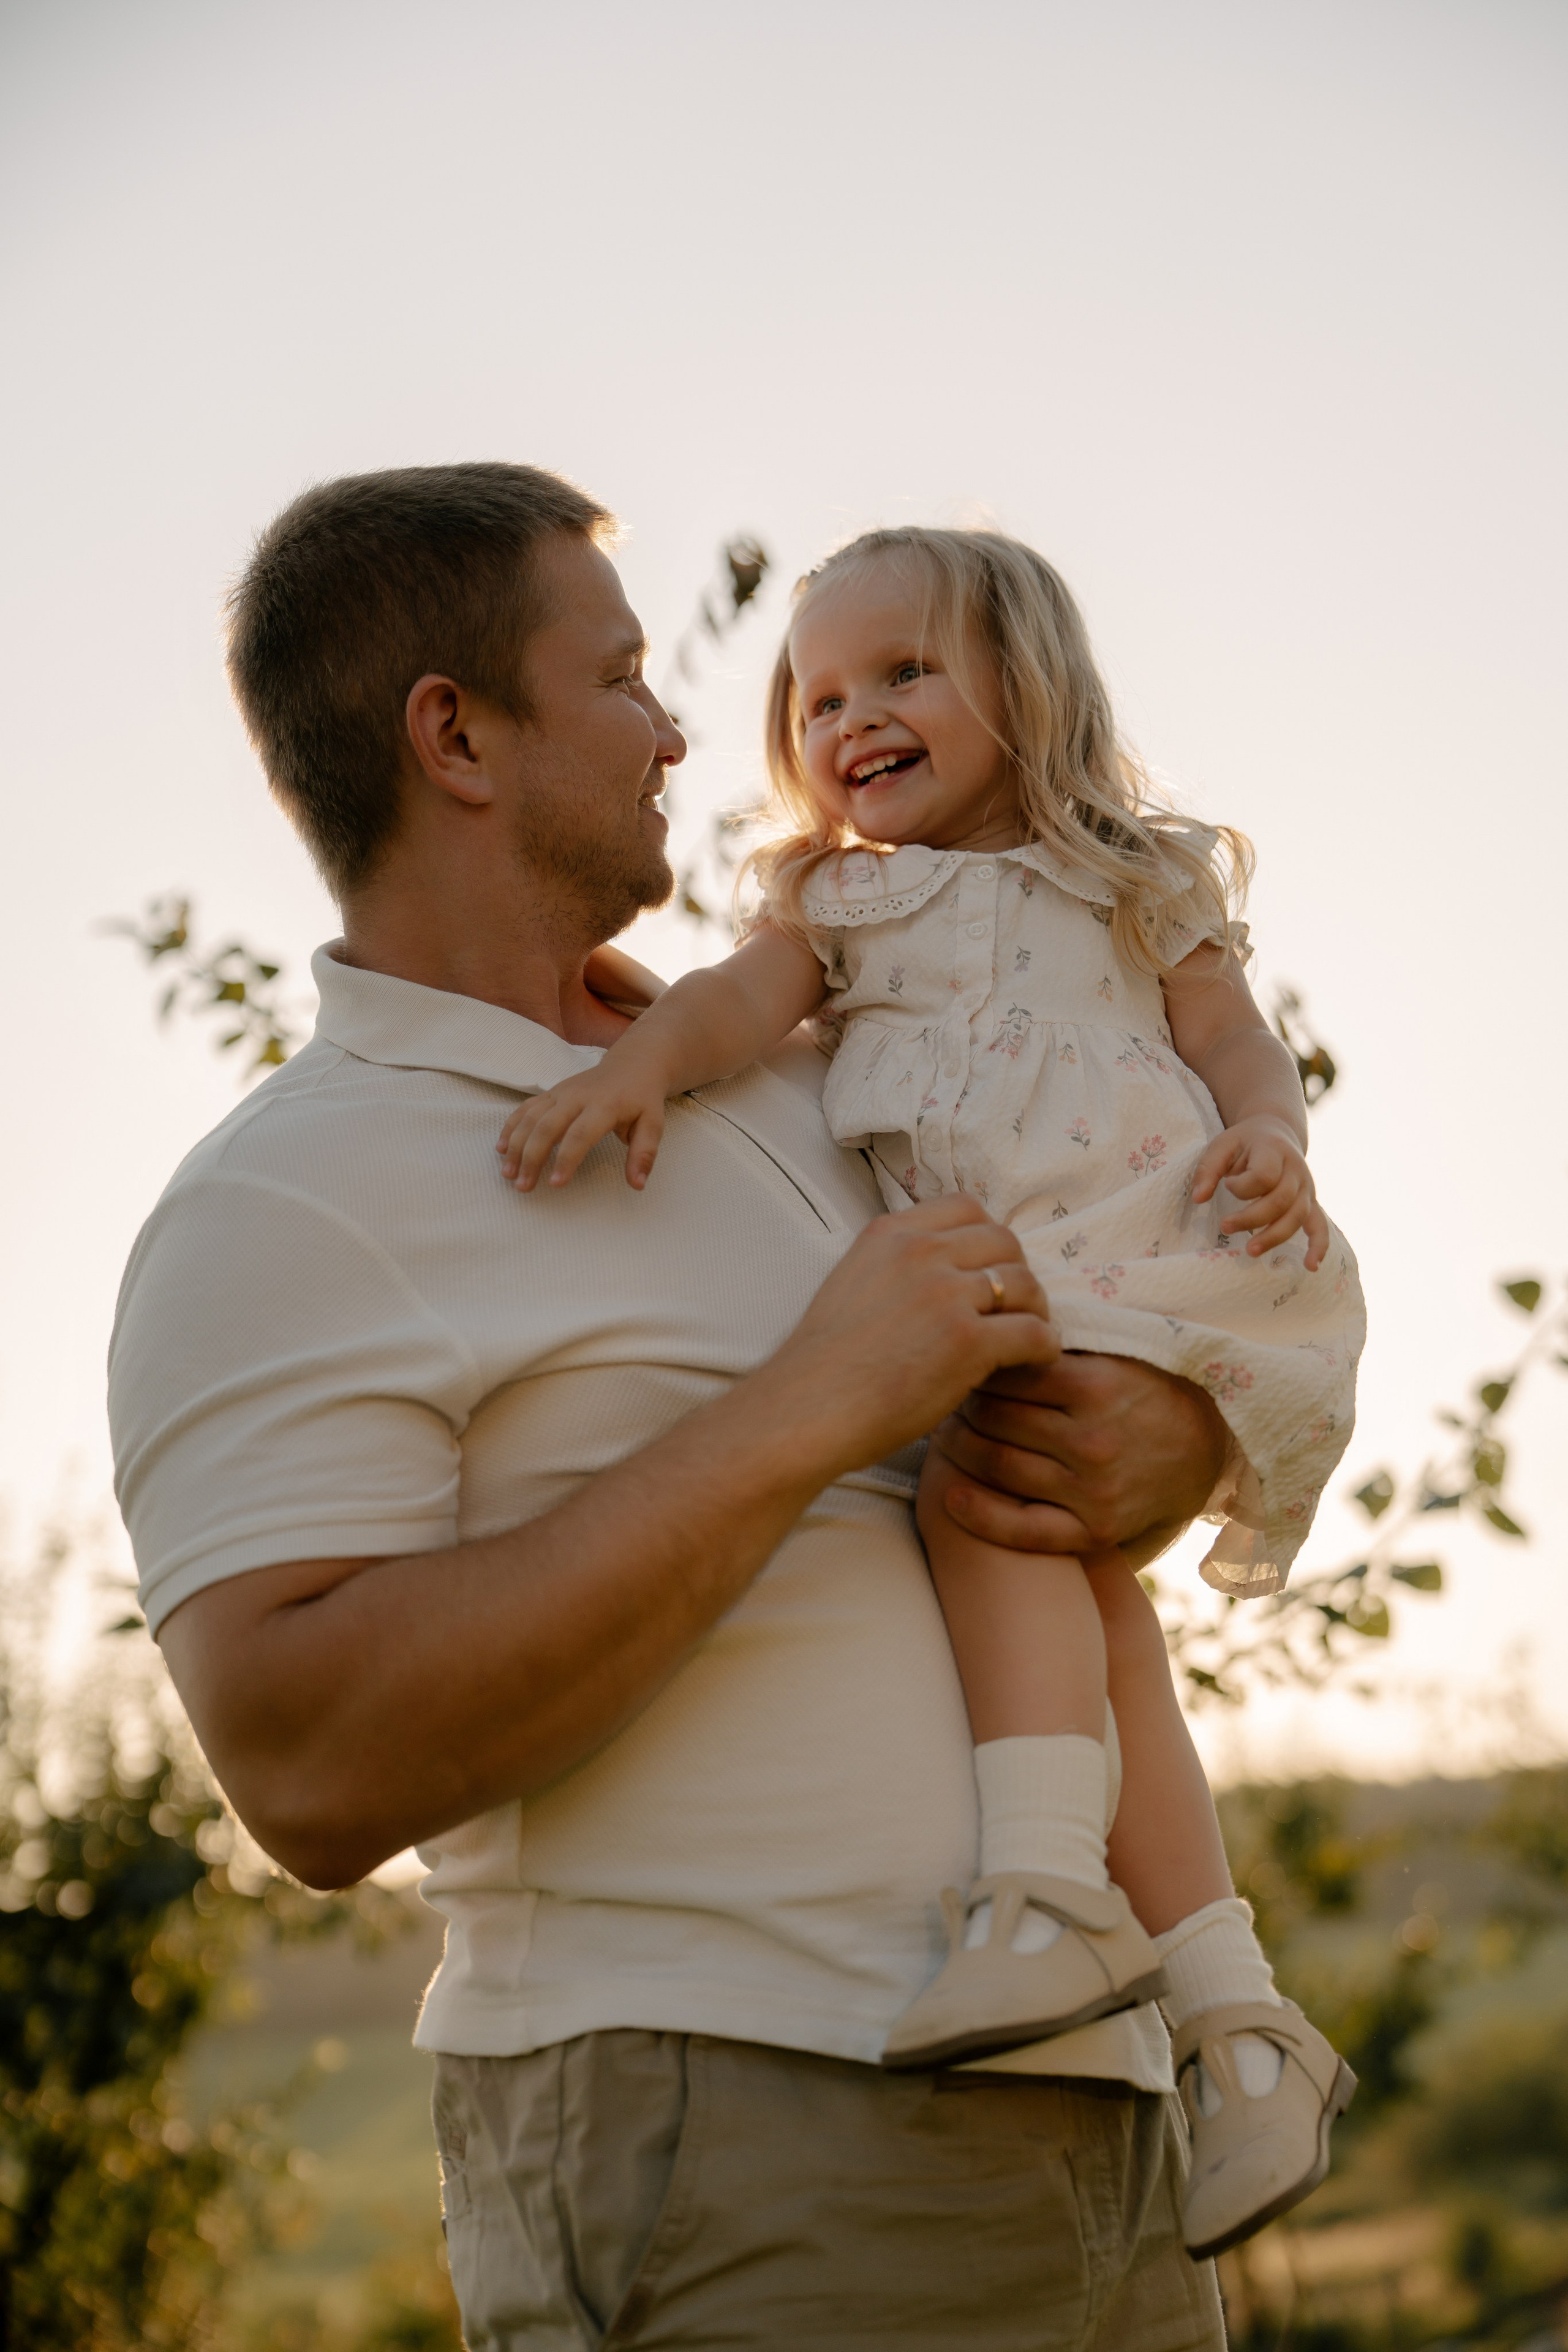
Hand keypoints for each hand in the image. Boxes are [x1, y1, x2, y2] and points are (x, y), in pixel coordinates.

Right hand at [498, 1061, 669, 1191]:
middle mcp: (577, 1096)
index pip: (581, 1134)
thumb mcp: (653, 1124)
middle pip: (547, 1126)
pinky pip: (526, 1108)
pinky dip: (510, 1127)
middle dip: (532, 1157)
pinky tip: (501, 1148)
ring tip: (508, 1174)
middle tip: (523, 1186)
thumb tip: (637, 1185)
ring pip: (531, 1117)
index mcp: (605, 1105)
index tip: (555, 1184)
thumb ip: (644, 1154)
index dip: (567, 1159)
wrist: (633, 1064)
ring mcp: (561, 1092)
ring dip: (516, 1145)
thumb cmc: (642, 1099)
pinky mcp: (551, 1092)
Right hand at [757, 1198, 1061, 1482]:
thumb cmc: (823, 1366)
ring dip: (1033, 1310)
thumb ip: (896, 1268)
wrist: (804, 1411)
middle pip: (1004, 1241)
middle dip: (1016, 1274)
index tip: (989, 1271)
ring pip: (1025, 1283)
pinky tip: (1033, 1363)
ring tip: (1025, 1337)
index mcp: (890, 1234)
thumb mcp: (852, 1285)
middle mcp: (920, 1252)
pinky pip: (1033, 1332)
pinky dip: (1043, 1347)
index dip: (988, 1241)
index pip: (967, 1208)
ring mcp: (945, 1294)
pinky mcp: (967, 1340)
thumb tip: (943, 1274)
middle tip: (1013, 1309)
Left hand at [931, 1354, 1227, 1553]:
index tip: (962, 1360)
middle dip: (960, 1404)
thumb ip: (1058, 1343)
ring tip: (943, 1432)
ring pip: (998, 1466)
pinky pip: (1024, 1529)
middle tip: (943, 1395)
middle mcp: (1093, 1439)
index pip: (1008, 1372)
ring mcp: (1093, 1490)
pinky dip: (980, 1515)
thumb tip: (990, 1318)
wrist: (1209, 1448)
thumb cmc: (1147, 1390)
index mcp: (1097, 1385)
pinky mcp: (1096, 1530)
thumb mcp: (1113, 1354)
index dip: (977, 1364)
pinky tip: (950, 1498)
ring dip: (959, 1448)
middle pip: (995, 1418)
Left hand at [1191, 1116, 1328, 1269]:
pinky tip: (1311, 1266)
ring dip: (1275, 1236)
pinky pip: (1320, 1225)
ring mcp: (1306, 1188)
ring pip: (1297, 1216)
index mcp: (1274, 1151)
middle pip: (1281, 1200)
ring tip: (1250, 1251)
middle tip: (1225, 1227)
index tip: (1226, 1185)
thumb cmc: (1244, 1142)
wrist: (1275, 1131)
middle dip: (1252, 1218)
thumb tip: (1198, 1199)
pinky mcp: (1310, 1202)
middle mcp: (1295, 1170)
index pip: (1264, 1176)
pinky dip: (1319, 1246)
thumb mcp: (1222, 1145)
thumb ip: (1208, 1170)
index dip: (1242, 1186)